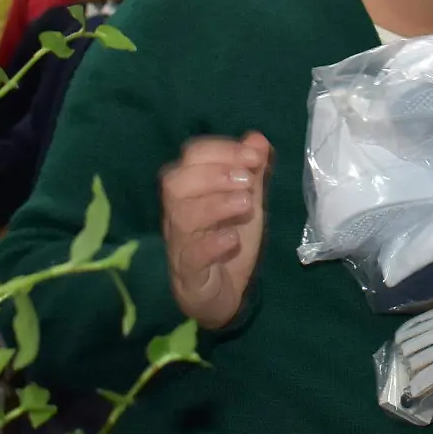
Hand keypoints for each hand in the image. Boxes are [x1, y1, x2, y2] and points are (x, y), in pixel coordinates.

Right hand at [162, 132, 271, 330]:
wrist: (227, 295)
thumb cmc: (231, 241)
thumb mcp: (247, 202)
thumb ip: (251, 171)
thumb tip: (257, 138)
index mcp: (191, 190)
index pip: (191, 157)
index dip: (222, 150)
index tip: (254, 156)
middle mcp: (178, 214)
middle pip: (175, 183)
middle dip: (214, 174)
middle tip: (247, 181)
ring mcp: (180, 245)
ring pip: (181, 217)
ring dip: (216, 205)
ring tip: (246, 205)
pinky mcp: (189, 276)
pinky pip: (190, 257)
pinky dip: (211, 244)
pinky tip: (232, 239)